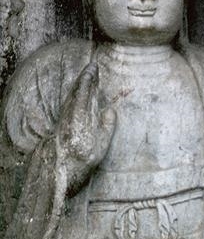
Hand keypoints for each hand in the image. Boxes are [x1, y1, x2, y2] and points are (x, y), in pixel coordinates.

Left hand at [57, 61, 115, 189]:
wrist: (59, 171)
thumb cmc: (83, 159)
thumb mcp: (100, 145)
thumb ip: (106, 126)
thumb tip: (110, 110)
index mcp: (79, 117)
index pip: (83, 91)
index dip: (88, 78)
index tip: (93, 67)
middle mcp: (69, 115)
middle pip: (76, 91)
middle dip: (84, 79)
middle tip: (92, 68)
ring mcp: (64, 118)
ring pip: (71, 97)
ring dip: (79, 86)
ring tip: (88, 77)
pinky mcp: (61, 123)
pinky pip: (69, 103)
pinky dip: (75, 94)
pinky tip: (78, 95)